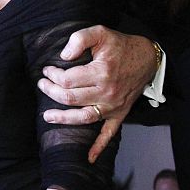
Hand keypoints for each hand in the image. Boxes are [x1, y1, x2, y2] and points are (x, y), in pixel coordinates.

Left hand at [36, 26, 157, 161]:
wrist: (147, 57)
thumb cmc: (120, 45)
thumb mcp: (100, 32)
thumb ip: (79, 39)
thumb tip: (63, 56)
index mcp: (101, 72)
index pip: (67, 79)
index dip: (52, 75)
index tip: (47, 70)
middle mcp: (107, 92)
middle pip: (71, 98)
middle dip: (51, 92)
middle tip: (42, 85)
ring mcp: (113, 106)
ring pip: (83, 117)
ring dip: (63, 118)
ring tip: (47, 116)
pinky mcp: (119, 114)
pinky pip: (109, 133)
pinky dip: (99, 146)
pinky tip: (89, 158)